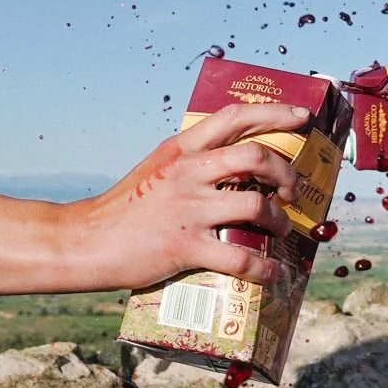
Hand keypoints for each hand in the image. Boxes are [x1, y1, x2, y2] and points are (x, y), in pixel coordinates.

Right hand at [72, 102, 309, 289]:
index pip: (235, 117)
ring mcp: (188, 209)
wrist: (86, 240)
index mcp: (181, 149)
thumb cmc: (124, 208)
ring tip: (281, 230)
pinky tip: (270, 273)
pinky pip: (239, 258)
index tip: (301, 118)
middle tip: (293, 189)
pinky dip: (262, 268)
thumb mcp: (156, 168)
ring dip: (279, 220)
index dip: (275, 113)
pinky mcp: (186, 246)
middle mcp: (188, 172)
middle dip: (286, 173)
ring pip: (256, 205)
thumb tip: (231, 166)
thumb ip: (190, 162)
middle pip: (256, 157)